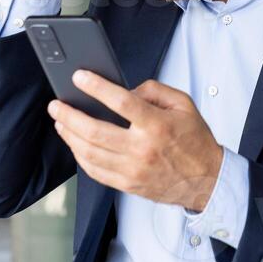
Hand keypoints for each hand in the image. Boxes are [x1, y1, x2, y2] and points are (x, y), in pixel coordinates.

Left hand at [48, 71, 223, 210]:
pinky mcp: (127, 184)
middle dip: (69, 115)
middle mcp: (142, 149)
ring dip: (69, 136)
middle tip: (56, 105)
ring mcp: (133, 169)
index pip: (121, 102)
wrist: (206, 180)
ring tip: (60, 122)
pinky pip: (95, 171)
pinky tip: (75, 144)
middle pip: (95, 131)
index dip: (96, 87)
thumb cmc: (195, 142)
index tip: (79, 78)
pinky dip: (80, 157)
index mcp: (157, 125)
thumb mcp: (184, 104)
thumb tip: (126, 90)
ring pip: (89, 153)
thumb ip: (154, 90)